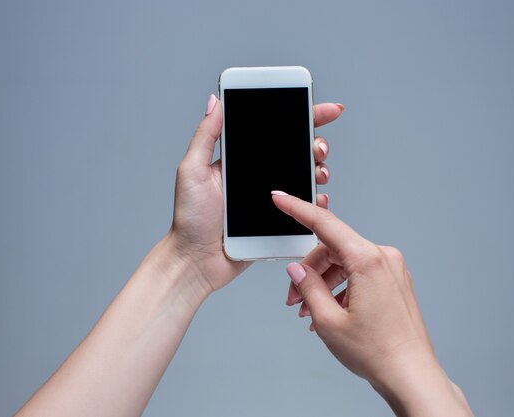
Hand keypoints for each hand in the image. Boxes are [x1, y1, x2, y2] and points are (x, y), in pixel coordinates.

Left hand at [168, 95, 343, 293]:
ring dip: (318, 170)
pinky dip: (316, 201)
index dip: (301, 117)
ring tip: (318, 172)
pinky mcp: (278, 221)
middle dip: (316, 143)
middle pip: (296, 152)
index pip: (274, 131)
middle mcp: (258, 176)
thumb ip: (206, 135)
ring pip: (305, 178)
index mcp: (240, 160)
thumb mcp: (192, 170)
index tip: (324, 110)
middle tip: (318, 147)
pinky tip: (317, 197)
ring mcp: (270, 198)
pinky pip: (303, 207)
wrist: (195, 260)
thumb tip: (216, 101)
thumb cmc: (189, 218)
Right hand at [272, 194, 472, 416]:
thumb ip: (308, 287)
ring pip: (345, 263)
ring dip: (323, 283)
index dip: (297, 210)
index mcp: (368, 261)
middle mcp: (383, 258)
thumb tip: (297, 270)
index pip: (325, 224)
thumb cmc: (378, 352)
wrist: (410, 375)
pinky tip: (328, 311)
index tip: (281, 199)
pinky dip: (340, 288)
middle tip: (293, 297)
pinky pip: (359, 274)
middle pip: (333, 249)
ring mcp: (392, 269)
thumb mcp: (328, 320)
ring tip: (309, 311)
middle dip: (309, 271)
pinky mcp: (394, 281)